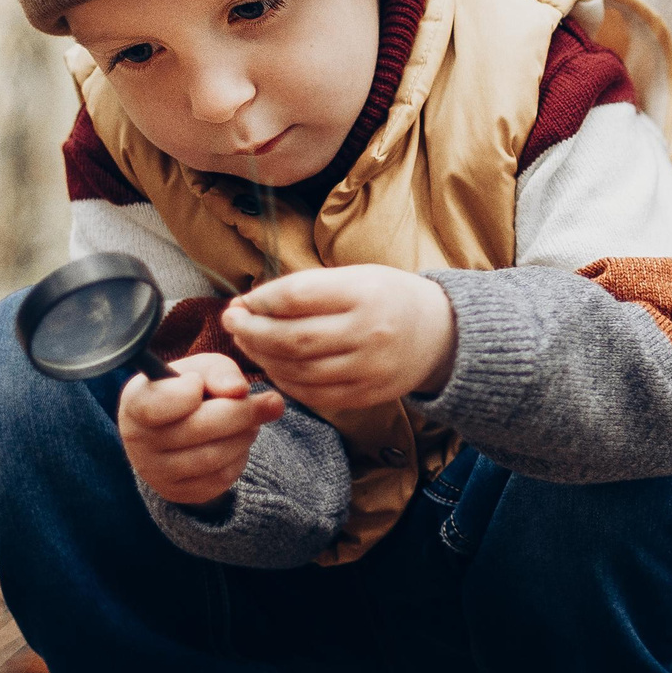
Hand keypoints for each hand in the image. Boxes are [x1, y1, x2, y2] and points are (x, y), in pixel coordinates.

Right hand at [119, 352, 285, 506]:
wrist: (174, 430)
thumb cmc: (186, 390)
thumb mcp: (199, 370)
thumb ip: (218, 371)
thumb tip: (239, 390)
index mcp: (136, 403)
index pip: (157, 405)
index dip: (188, 392)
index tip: (199, 383)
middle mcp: (139, 442)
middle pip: (198, 430)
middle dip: (243, 413)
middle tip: (271, 401)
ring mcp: (156, 472)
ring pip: (214, 457)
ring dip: (246, 435)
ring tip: (253, 421)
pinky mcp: (178, 493)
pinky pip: (220, 478)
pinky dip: (239, 457)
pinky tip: (237, 442)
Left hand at [224, 265, 456, 411]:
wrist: (440, 335)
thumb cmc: (389, 298)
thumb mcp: (358, 277)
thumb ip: (309, 288)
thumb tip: (251, 303)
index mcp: (365, 294)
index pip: (297, 297)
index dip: (261, 301)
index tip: (243, 300)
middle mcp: (368, 333)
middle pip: (292, 339)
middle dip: (251, 332)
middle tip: (231, 322)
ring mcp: (368, 369)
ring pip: (297, 370)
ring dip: (262, 357)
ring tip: (247, 342)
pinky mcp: (366, 396)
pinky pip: (312, 394)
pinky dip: (285, 381)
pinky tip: (273, 366)